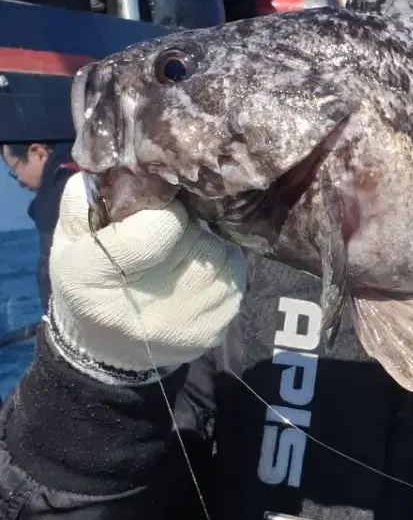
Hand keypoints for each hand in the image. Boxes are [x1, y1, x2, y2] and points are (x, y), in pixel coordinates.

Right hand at [46, 174, 244, 384]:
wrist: (107, 349)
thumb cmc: (88, 283)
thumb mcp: (70, 240)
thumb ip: (87, 201)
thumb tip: (126, 170)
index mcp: (95, 275)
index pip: (157, 224)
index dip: (163, 208)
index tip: (156, 206)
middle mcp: (146, 306)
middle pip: (195, 236)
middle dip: (185, 224)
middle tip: (166, 232)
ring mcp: (187, 322)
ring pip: (220, 251)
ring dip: (205, 244)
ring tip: (179, 254)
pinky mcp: (216, 329)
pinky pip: (234, 274)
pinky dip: (218, 265)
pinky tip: (194, 272)